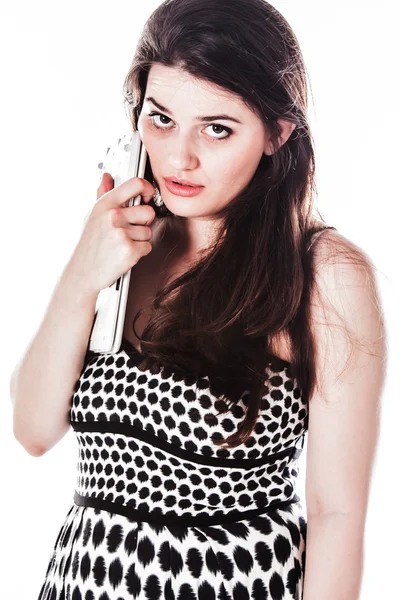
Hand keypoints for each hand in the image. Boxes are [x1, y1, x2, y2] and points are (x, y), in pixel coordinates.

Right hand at [65, 172, 156, 295]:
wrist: (82, 272)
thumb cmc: (88, 245)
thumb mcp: (92, 215)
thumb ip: (102, 194)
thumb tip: (107, 177)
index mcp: (105, 204)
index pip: (135, 184)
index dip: (147, 188)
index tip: (147, 194)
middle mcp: (113, 216)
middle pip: (148, 211)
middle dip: (143, 222)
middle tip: (129, 230)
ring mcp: (122, 233)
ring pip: (148, 231)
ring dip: (139, 240)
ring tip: (121, 244)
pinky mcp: (130, 250)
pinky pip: (147, 246)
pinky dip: (139, 252)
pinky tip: (124, 253)